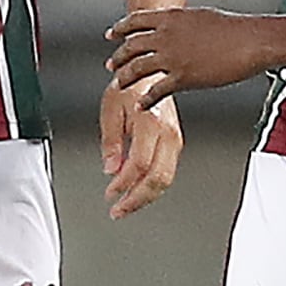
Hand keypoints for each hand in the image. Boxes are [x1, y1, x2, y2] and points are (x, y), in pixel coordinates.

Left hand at [100, 78, 182, 217]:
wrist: (150, 74)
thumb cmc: (129, 87)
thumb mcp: (110, 108)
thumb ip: (110, 141)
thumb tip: (110, 168)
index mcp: (151, 122)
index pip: (139, 164)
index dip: (123, 183)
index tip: (110, 194)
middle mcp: (168, 133)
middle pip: (158, 178)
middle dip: (136, 199)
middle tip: (118, 210)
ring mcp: (175, 140)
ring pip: (165, 179)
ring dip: (144, 197)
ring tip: (125, 205)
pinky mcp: (175, 144)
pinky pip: (166, 172)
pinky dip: (151, 186)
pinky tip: (136, 191)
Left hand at [105, 7, 277, 102]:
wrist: (250, 41)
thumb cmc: (233, 29)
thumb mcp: (200, 17)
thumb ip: (181, 22)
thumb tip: (174, 25)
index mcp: (170, 18)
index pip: (135, 21)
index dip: (120, 28)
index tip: (111, 34)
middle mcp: (166, 36)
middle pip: (131, 47)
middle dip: (118, 57)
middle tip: (111, 65)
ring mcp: (172, 57)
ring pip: (137, 69)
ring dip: (125, 78)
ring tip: (119, 86)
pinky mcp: (182, 77)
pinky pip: (156, 91)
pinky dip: (145, 100)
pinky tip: (141, 106)